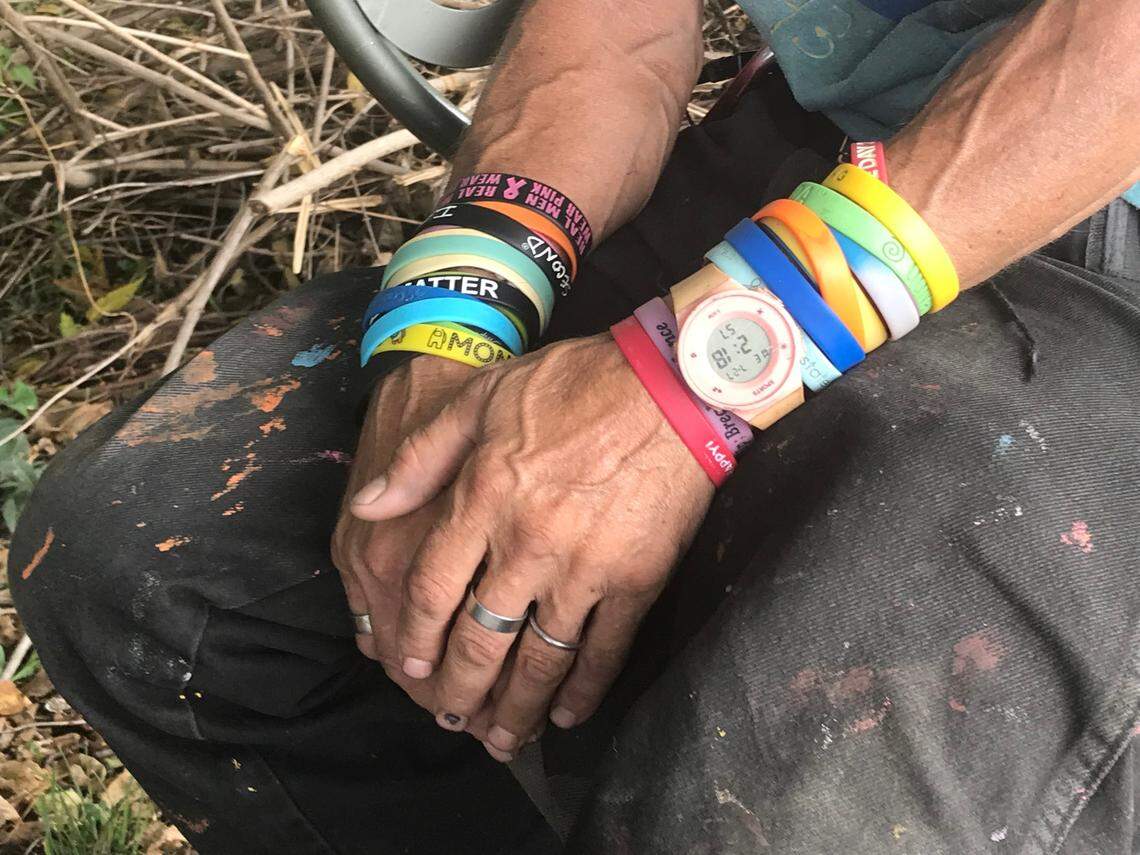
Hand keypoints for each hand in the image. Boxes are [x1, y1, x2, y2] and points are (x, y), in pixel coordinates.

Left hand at [351, 334, 713, 759]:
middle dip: (460, 688)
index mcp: (483, 497)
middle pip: (482, 637)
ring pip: (541, 658)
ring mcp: (585, 567)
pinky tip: (567, 714)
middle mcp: (527, 543)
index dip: (417, 634)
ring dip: (518, 707)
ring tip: (503, 740)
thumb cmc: (572, 383)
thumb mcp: (482, 397)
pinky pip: (605, 650)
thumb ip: (421, 457)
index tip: (410, 667)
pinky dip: (585, 689)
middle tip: (448, 719)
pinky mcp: (637, 579)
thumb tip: (368, 504)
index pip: (433, 586)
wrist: (670, 384)